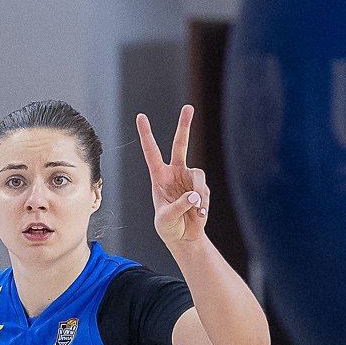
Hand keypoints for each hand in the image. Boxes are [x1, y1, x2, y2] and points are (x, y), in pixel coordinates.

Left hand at [138, 107, 209, 247]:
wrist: (183, 237)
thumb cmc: (168, 227)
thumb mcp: (166, 219)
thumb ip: (179, 206)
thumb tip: (194, 196)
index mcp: (159, 176)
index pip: (151, 152)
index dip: (146, 134)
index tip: (141, 116)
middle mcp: (175, 173)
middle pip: (180, 144)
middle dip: (184, 125)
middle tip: (189, 107)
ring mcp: (190, 179)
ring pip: (199, 176)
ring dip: (199, 194)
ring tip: (197, 211)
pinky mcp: (202, 188)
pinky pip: (205, 193)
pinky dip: (203, 206)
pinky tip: (199, 216)